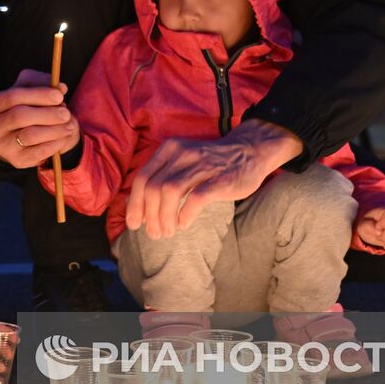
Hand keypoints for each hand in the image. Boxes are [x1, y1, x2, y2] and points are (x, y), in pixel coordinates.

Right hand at [0, 69, 77, 168]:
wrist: (23, 136)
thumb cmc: (26, 105)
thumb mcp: (29, 88)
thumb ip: (42, 82)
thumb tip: (60, 87)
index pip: (12, 97)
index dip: (38, 95)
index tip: (59, 95)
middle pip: (19, 117)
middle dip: (47, 114)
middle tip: (66, 113)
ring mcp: (1, 146)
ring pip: (30, 136)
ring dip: (54, 129)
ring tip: (69, 125)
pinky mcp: (16, 160)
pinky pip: (38, 152)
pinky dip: (55, 143)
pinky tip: (64, 136)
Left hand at [127, 119, 302, 240]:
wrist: (250, 151)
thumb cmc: (211, 163)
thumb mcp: (182, 161)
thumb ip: (163, 177)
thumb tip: (140, 208)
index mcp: (169, 150)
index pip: (142, 178)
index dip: (135, 204)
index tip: (134, 223)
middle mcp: (182, 154)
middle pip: (153, 187)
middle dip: (149, 214)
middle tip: (154, 233)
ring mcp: (202, 165)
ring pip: (170, 192)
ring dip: (164, 217)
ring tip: (167, 232)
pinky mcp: (220, 179)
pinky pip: (196, 198)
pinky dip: (185, 214)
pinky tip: (184, 224)